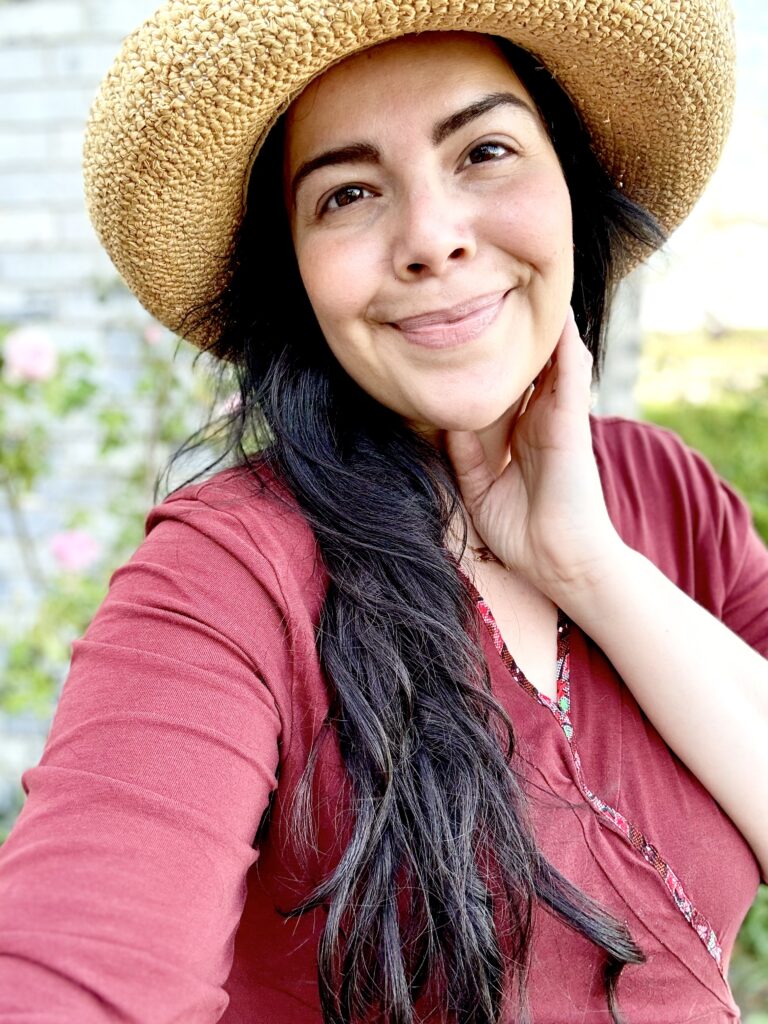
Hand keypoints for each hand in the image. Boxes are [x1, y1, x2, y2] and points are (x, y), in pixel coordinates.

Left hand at [445, 309, 624, 598]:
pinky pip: (572, 373)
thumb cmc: (523, 535)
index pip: (505, 390)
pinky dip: (565, 344)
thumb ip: (465, 455)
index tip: (464, 334)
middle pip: (528, 369)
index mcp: (520, 438)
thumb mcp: (480, 490)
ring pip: (552, 362)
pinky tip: (557, 314)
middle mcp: (541, 422)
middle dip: (513, 338)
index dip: (489, 363)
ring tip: (525, 288)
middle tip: (491, 294)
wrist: (559, 562)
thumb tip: (443, 422)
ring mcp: (559, 419)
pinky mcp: (574, 422)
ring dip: (542, 330)